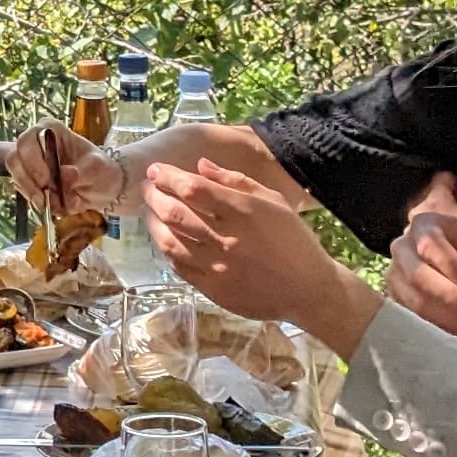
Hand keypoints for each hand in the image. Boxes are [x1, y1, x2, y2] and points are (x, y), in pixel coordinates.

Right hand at [7, 125, 125, 222]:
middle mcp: (35, 144)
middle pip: (14, 159)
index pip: (28, 140)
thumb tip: (65, 174)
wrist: (103, 187)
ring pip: (17, 179)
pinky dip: (41, 204)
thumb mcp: (98, 168)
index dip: (32, 161)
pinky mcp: (30, 183)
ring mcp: (30, 164)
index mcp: (50, 131)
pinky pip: (25, 194)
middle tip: (44, 198)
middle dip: (28, 182)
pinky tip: (60, 205)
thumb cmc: (101, 169)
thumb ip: (83, 170)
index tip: (46, 180)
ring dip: (34, 195)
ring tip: (56, 204)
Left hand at [144, 160, 376, 355]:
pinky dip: (167, 250)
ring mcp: (218, 267)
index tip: (155, 171)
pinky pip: (180, 267)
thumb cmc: (294, 240)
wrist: (308, 290)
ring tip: (150, 212)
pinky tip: (166, 239)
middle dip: (155, 196)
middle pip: (176, 213)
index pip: (194, 189)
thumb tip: (201, 165)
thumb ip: (236, 181)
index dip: (169, 177)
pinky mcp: (214, 290)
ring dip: (154, 223)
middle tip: (147, 188)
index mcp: (244, 212)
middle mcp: (227, 238)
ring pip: (171, 242)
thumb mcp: (273, 201)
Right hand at [389, 176, 456, 342]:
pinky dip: (437, 327)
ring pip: (413, 301)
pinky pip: (412, 317)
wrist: (444, 258)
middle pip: (417, 275)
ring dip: (445, 318)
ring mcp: (394, 276)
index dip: (452, 265)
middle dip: (448, 296)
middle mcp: (401, 249)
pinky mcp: (394, 300)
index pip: (431, 245)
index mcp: (422, 227)